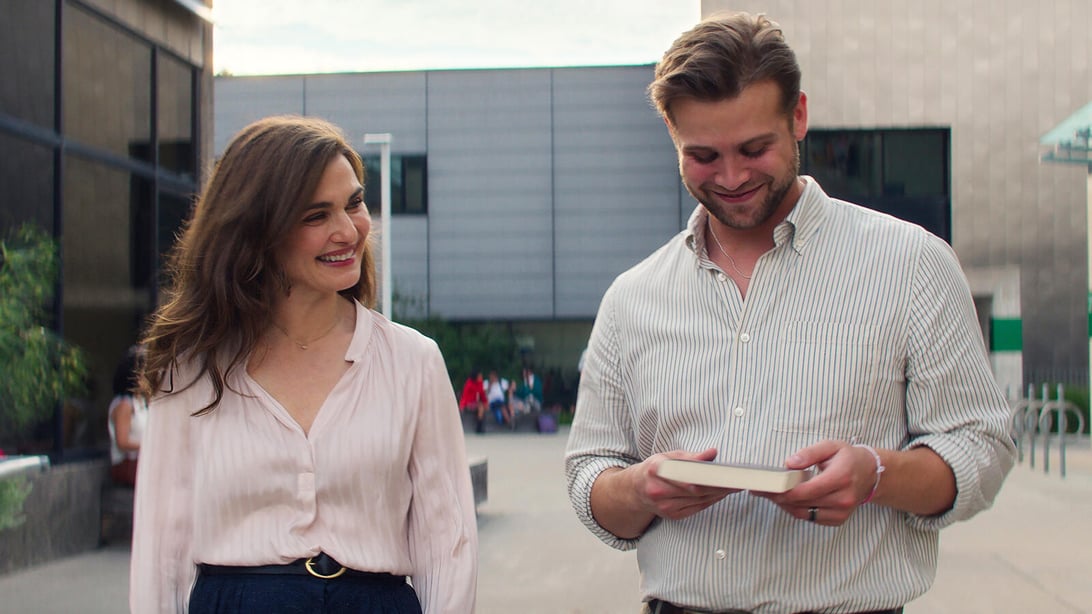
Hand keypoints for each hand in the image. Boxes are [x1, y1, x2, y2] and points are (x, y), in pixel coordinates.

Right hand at [637, 448, 738, 519]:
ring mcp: (664, 506)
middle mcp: (658, 490)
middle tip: (737, 479)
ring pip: (699, 500)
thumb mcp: (669, 456)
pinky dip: (711, 500)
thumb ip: (692, 456)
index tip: (726, 472)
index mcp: (656, 470)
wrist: (636, 489)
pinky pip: (697, 508)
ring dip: (718, 493)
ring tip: (733, 485)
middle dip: (719, 485)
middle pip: (696, 489)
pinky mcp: (672, 516)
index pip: (687, 474)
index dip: (709, 474)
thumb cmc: (655, 469)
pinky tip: (720, 494)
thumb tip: (712, 453)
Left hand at [752, 440, 877, 525]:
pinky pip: (811, 518)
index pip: (806, 490)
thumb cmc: (848, 458)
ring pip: (804, 514)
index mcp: (841, 478)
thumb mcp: (830, 446)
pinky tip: (788, 500)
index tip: (766, 487)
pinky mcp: (838, 519)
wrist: (870, 473)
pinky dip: (797, 510)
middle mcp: (843, 498)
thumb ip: (809, 453)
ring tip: (772, 494)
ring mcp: (842, 512)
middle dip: (778, 497)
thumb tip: (790, 463)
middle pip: (802, 503)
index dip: (783, 491)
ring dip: (785, 505)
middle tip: (762, 490)